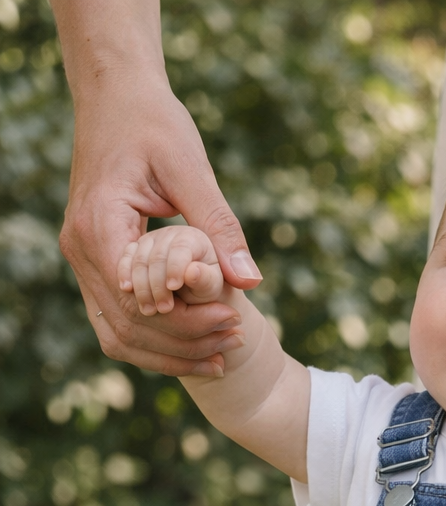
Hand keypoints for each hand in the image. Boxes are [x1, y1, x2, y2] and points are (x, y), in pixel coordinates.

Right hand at [59, 84, 261, 375]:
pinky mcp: (94, 266)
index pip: (139, 302)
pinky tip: (195, 346)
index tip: (233, 321)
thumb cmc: (153, 123)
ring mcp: (82, 261)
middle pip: (129, 326)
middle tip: (234, 340)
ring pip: (118, 335)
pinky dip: (154, 342)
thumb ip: (219, 226)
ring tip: (220, 355)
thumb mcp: (191, 169)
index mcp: (100, 225)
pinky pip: (116, 321)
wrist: (116, 97)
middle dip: (184, 344)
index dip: (187, 323)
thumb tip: (250, 281)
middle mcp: (81, 250)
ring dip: (169, 354)